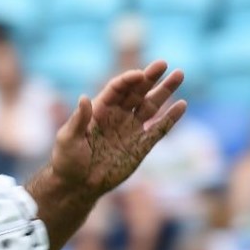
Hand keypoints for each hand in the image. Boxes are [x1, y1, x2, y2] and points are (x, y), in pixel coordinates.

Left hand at [51, 60, 186, 196]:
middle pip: (137, 92)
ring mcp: (130, 130)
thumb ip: (78, 120)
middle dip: (150, 78)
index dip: (127, 80)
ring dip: (164, 91)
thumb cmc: (67, 161)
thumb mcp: (68, 139)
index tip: (139, 74)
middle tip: (164, 64)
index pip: (116, 89)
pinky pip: (158, 130)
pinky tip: (182, 105)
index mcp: (99, 111)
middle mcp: (117, 116)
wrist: (78, 186)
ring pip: (151, 106)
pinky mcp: (141, 147)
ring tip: (179, 74)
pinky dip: (170, 118)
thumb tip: (83, 98)